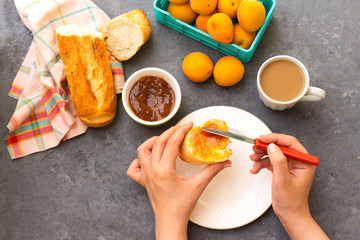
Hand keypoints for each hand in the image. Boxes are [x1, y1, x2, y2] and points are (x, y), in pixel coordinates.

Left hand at [127, 122, 231, 239]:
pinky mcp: (143, 181)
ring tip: (165, 139)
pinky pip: (134, 167)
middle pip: (158, 142)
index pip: (172, 143)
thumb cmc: (181, 207)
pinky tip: (149, 158)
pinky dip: (139, 159)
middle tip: (181, 128)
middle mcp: (152, 170)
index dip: (181, 131)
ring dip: (153, 142)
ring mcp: (145, 175)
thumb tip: (225, 162)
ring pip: (142, 150)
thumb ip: (212, 171)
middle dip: (170, 132)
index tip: (188, 125)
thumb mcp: (198, 185)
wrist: (170, 221)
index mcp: (164, 170)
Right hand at [250, 133, 328, 239]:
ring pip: (273, 153)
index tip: (263, 138)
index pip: (290, 143)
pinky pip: (270, 161)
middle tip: (255, 147)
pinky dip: (261, 163)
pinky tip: (255, 168)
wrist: (290, 214)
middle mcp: (298, 162)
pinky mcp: (281, 170)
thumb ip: (278, 161)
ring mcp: (289, 165)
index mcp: (304, 162)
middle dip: (266, 147)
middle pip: (280, 146)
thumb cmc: (291, 201)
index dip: (275, 138)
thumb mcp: (283, 180)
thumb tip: (273, 146)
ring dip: (261, 155)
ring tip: (253, 159)